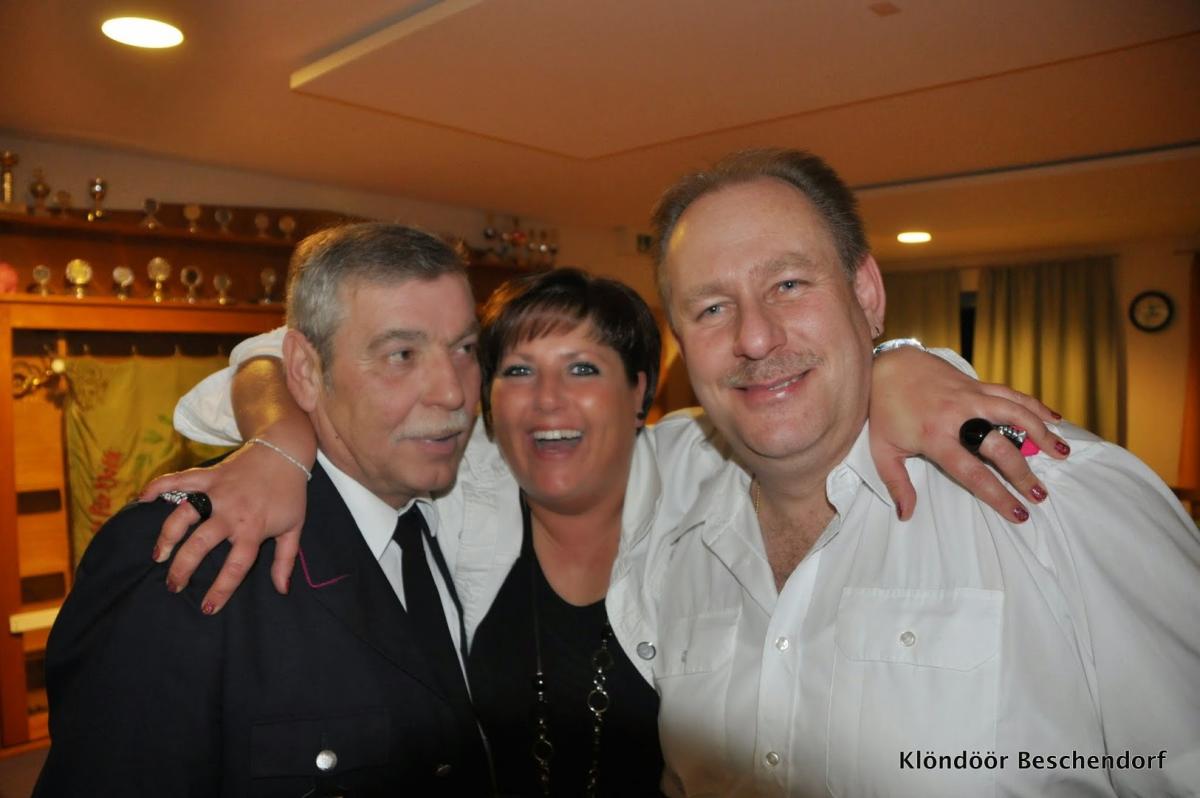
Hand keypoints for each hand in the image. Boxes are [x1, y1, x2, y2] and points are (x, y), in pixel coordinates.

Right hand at [139, 440, 307, 612]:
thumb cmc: (290, 493)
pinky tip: (142, 500)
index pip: (236, 566)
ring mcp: (216, 492)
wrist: (284, 451)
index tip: (207, 608)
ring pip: (183, 515)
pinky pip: (178, 479)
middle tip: (173, 586)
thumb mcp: (295, 527)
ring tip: (157, 556)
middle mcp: (231, 512)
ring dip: (166, 536)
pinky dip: (158, 487)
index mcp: (254, 528)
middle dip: (183, 568)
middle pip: (200, 544)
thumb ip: (285, 560)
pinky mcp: (207, 475)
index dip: (220, 590)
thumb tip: (281, 590)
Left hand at [868, 347, 1068, 522]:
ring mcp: (970, 396)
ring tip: (1062, 454)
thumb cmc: (882, 411)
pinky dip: (1034, 404)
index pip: (972, 472)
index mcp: (935, 437)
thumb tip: (906, 514)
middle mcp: (958, 416)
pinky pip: (1011, 393)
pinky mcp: (976, 383)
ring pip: (1014, 413)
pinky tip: (1055, 418)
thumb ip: (897, 484)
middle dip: (1022, 473)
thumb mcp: (882, 451)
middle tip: (1039, 495)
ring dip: (1041, 433)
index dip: (997, 494)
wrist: (884, 366)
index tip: (1018, 513)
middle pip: (999, 446)